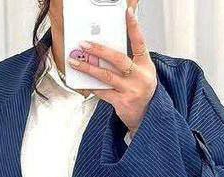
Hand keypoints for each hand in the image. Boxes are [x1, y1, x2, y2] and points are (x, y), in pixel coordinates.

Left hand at [68, 4, 155, 135]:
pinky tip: (82, 79)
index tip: (127, 12)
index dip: (134, 27)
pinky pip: (103, 91)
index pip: (140, 42)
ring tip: (75, 61)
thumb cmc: (141, 89)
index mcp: (146, 65)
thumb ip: (128, 58)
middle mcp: (140, 77)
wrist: (148, 116)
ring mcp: (131, 90)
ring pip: (106, 76)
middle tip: (84, 44)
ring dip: (88, 68)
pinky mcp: (122, 102)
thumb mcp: (142, 70)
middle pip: (118, 59)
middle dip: (99, 50)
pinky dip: (92, 85)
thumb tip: (104, 48)